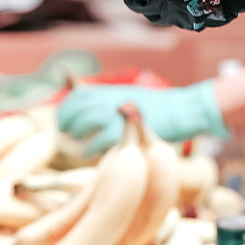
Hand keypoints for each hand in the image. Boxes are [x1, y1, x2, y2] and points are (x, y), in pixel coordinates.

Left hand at [57, 81, 225, 156]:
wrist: (181, 111)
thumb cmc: (157, 109)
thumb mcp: (131, 97)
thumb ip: (111, 102)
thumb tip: (91, 104)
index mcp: (111, 90)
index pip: (77, 95)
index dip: (66, 109)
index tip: (63, 121)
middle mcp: (110, 99)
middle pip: (76, 109)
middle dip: (66, 122)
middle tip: (65, 134)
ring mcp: (116, 114)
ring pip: (83, 122)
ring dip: (75, 134)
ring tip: (76, 143)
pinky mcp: (123, 131)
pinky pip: (97, 141)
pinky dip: (89, 148)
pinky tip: (88, 154)